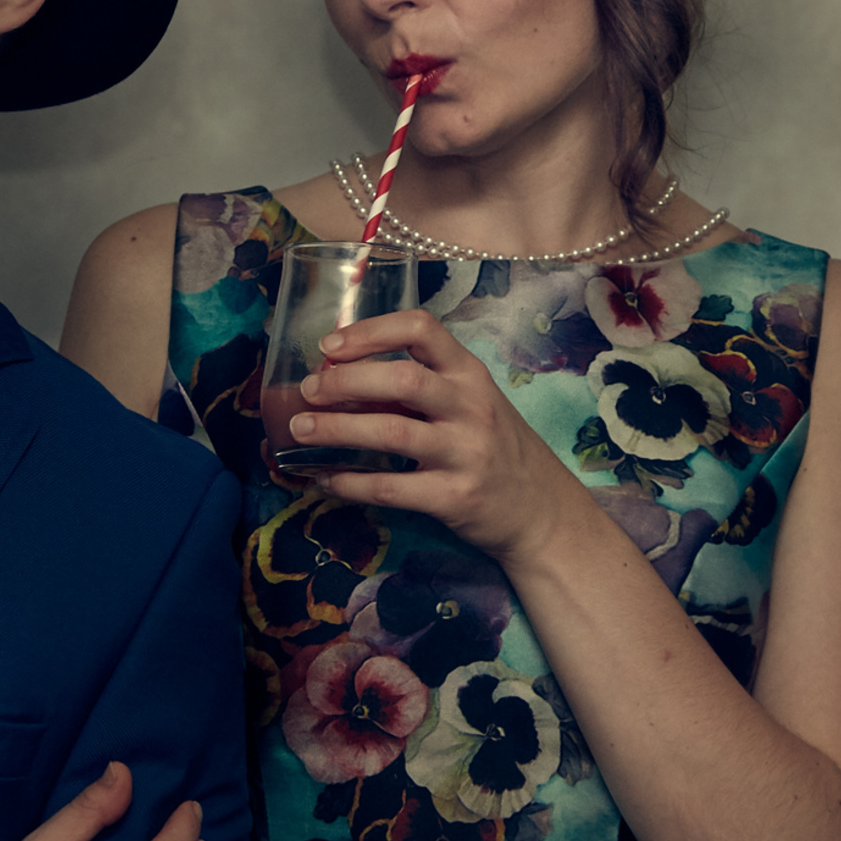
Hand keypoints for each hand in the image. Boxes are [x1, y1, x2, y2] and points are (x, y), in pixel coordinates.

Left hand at [293, 308, 588, 562]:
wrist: (540, 510)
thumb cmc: (493, 447)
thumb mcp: (469, 403)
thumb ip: (419, 387)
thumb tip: (338, 377)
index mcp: (469, 373)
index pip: (421, 329)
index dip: (370, 331)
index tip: (330, 346)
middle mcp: (470, 406)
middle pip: (401, 379)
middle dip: (344, 382)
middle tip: (308, 390)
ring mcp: (464, 452)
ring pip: (390, 432)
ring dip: (336, 429)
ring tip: (301, 429)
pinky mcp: (453, 497)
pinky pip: (389, 487)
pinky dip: (349, 483)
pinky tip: (326, 479)